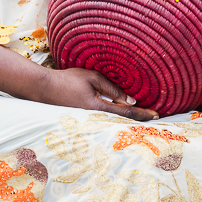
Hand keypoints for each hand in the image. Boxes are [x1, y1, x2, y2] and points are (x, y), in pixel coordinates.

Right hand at [43, 68, 158, 121]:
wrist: (44, 89)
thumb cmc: (68, 80)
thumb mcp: (93, 79)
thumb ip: (112, 89)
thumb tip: (131, 100)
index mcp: (99, 108)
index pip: (127, 113)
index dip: (143, 114)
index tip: (157, 115)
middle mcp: (96, 119)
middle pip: (123, 122)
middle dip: (140, 120)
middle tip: (157, 119)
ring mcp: (90, 121)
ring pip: (115, 122)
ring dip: (130, 120)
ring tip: (146, 118)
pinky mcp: (85, 119)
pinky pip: (106, 120)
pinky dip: (118, 118)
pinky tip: (125, 115)